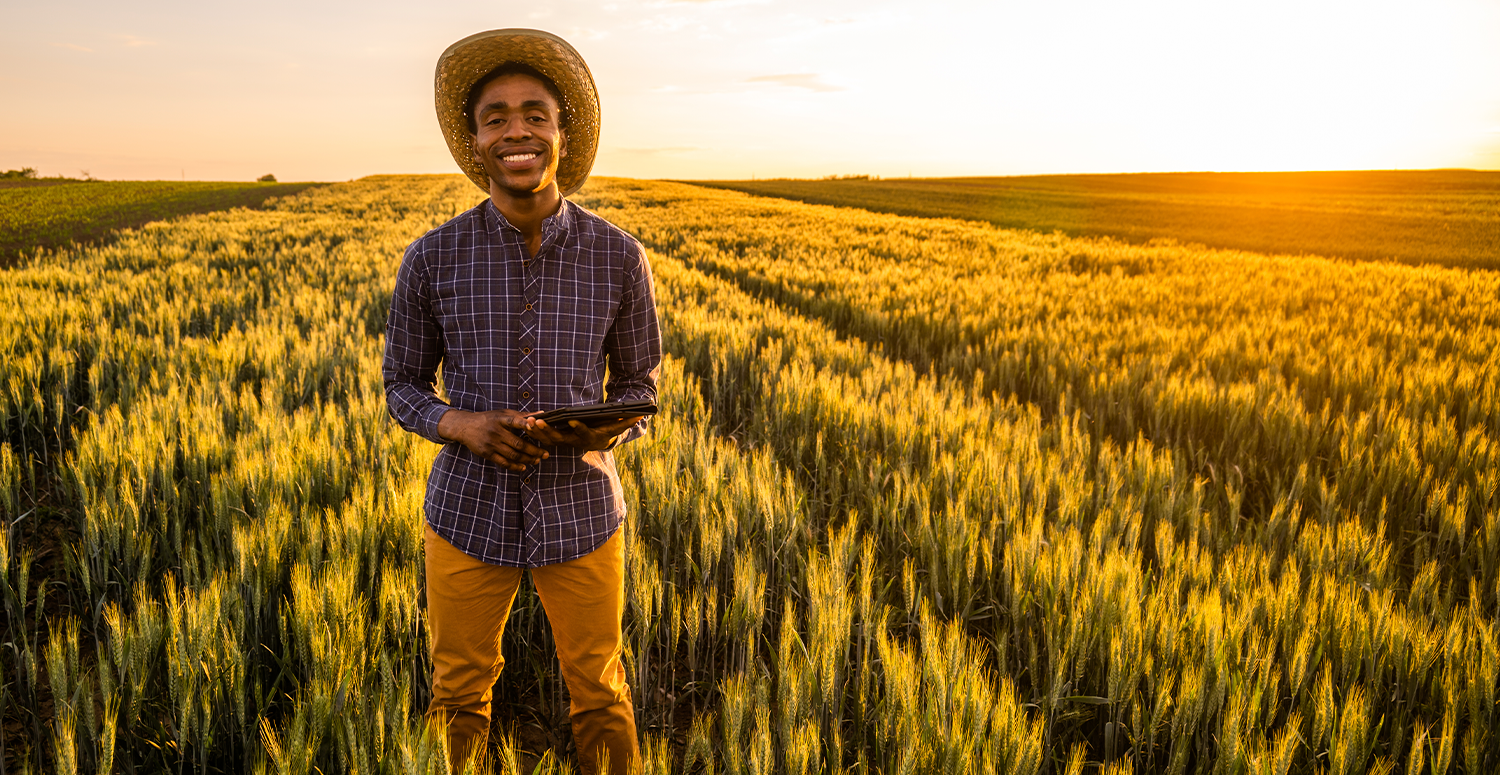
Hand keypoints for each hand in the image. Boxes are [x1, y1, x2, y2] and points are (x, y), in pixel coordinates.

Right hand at [438, 409, 549, 471]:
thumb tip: (542, 414)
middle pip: (518, 443)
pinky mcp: (487, 453)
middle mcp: (496, 431)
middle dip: (534, 450)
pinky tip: (524, 467)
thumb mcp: (503, 414)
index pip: (515, 421)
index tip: (536, 426)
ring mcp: (491, 443)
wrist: (465, 427)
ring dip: (527, 459)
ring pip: (513, 454)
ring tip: (537, 461)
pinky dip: (515, 466)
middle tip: (546, 454)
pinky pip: (503, 462)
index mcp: (501, 419)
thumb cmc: (489, 419)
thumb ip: (522, 415)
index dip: (526, 424)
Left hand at [523, 414, 644, 451]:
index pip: (583, 433)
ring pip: (548, 438)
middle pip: (559, 438)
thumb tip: (641, 414)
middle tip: (538, 421)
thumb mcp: (617, 427)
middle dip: (548, 430)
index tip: (572, 420)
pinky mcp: (556, 439)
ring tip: (529, 421)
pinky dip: (535, 430)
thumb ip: (627, 421)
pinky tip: (526, 421)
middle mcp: (575, 442)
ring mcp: (564, 442)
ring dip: (537, 431)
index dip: (578, 427)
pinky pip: (543, 436)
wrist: (598, 442)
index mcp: (589, 438)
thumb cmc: (607, 431)